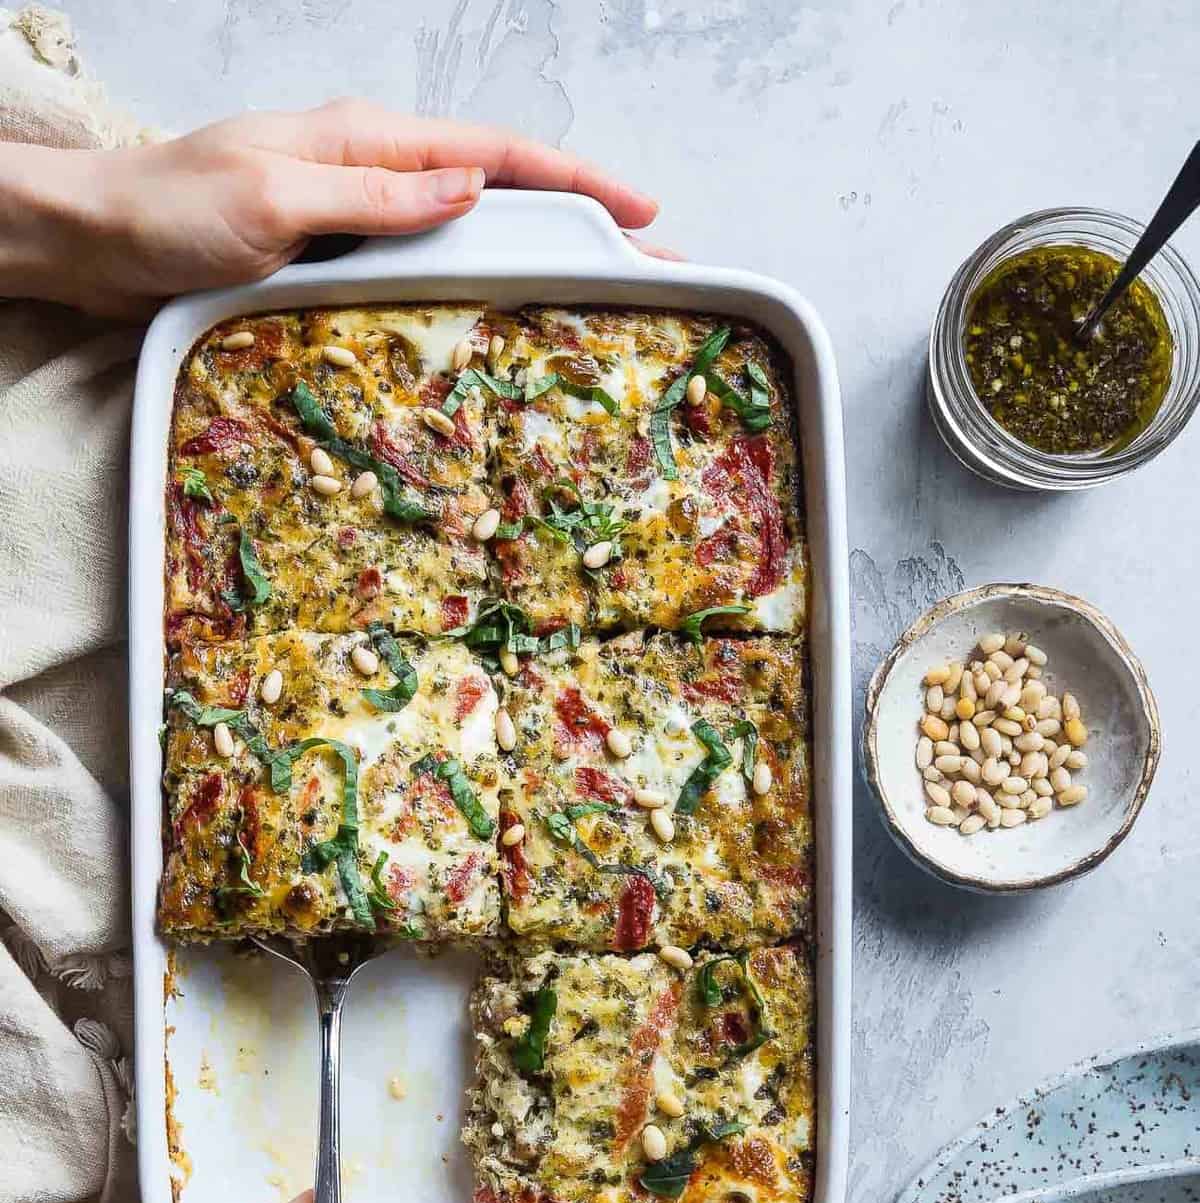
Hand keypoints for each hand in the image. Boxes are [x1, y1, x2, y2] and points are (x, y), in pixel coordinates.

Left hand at [0, 101, 657, 317]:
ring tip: (596, 294)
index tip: (641, 213)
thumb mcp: (275, 199)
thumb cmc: (169, 212)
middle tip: (645, 265)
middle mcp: (371, 170)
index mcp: (366, 139)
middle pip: (498, 190)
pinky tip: (500, 315)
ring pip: (469, 231)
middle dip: (578, 221)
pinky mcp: (335, 254)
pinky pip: (424, 265)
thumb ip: (375, 195)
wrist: (96, 241)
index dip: (576, 180)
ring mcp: (356, 213)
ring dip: (535, 257)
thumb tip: (470, 190)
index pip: (496, 153)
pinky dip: (475, 283)